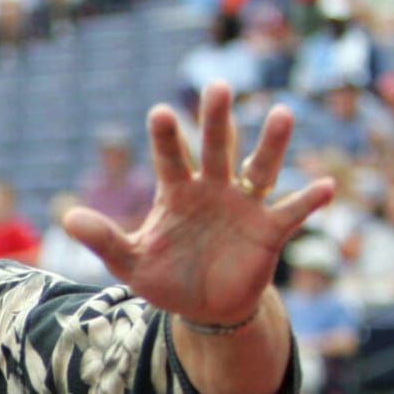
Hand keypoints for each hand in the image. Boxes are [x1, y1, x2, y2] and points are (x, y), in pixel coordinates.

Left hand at [63, 80, 332, 326]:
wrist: (205, 307)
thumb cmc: (167, 276)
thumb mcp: (131, 262)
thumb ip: (104, 239)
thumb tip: (67, 219)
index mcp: (177, 193)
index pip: (170, 159)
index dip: (166, 138)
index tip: (158, 112)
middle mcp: (213, 189)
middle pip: (216, 149)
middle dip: (217, 120)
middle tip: (217, 86)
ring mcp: (244, 206)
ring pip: (260, 169)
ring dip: (272, 144)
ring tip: (281, 113)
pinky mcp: (269, 230)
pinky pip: (291, 211)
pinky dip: (309, 200)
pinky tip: (326, 186)